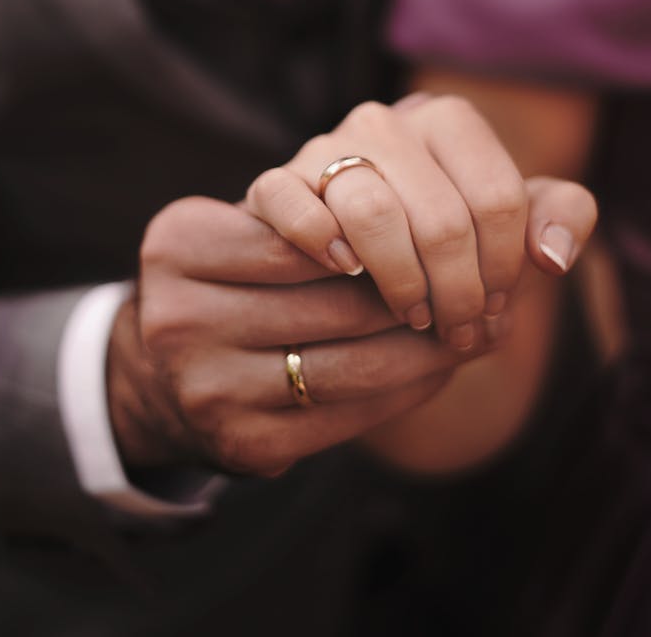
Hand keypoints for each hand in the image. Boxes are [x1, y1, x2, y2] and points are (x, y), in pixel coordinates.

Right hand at [107, 198, 482, 476]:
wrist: (165, 375)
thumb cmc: (237, 279)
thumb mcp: (251, 226)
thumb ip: (321, 206)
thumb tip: (442, 220)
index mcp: (180, 242)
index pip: (309, 232)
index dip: (384, 236)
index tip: (447, 231)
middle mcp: (179, 317)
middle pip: (336, 301)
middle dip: (422, 294)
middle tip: (485, 287)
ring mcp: (207, 387)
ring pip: (354, 364)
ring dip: (430, 350)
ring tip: (477, 330)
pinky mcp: (243, 444)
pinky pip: (351, 415)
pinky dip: (408, 390)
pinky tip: (437, 370)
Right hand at [245, 95, 596, 347]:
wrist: (353, 239)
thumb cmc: (445, 230)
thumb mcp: (511, 220)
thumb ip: (560, 216)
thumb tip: (553, 255)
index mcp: (449, 121)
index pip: (497, 199)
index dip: (505, 268)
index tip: (497, 307)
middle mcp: (386, 122)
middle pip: (441, 218)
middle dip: (459, 293)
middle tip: (458, 331)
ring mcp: (325, 146)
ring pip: (371, 213)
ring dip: (401, 283)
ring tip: (413, 314)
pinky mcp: (276, 181)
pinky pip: (292, 204)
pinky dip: (319, 243)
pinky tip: (345, 271)